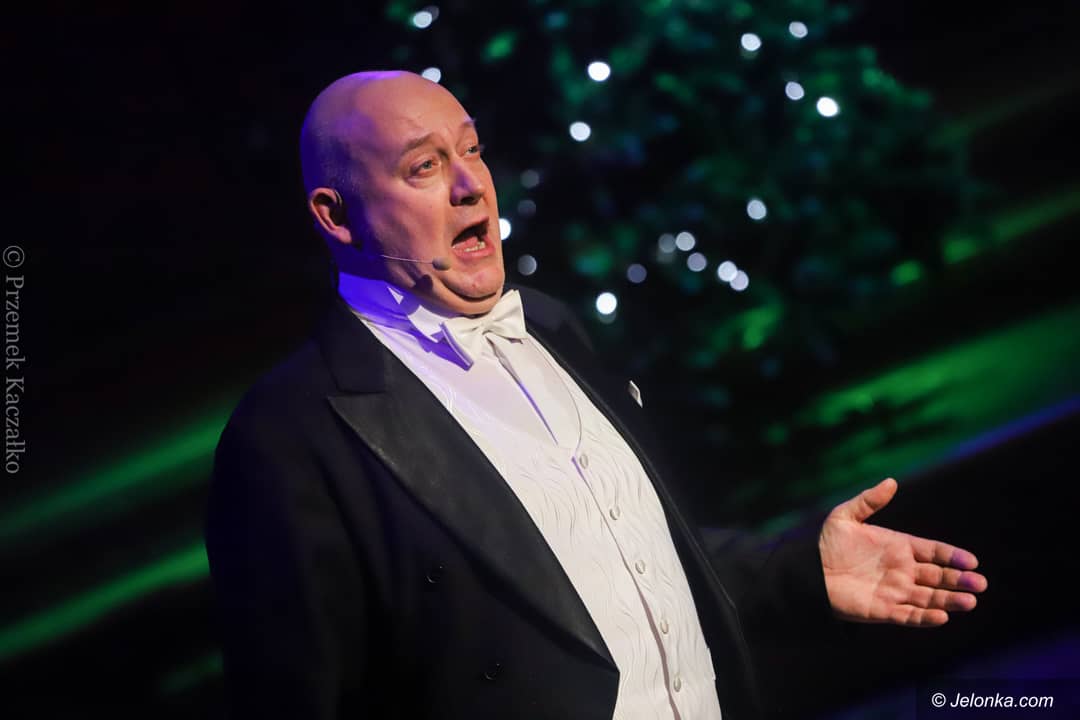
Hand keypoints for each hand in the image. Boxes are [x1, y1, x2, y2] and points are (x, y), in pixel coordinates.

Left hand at [819, 478, 987, 626]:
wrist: (809, 572)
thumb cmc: (827, 544)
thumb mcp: (845, 517)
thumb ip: (869, 501)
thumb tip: (892, 481)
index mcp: (899, 547)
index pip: (934, 551)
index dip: (952, 556)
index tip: (971, 561)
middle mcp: (903, 570)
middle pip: (939, 576)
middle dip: (959, 580)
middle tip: (979, 583)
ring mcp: (896, 591)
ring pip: (930, 597)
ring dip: (949, 600)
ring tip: (970, 602)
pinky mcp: (884, 610)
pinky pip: (909, 616)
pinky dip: (925, 618)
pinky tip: (941, 617)